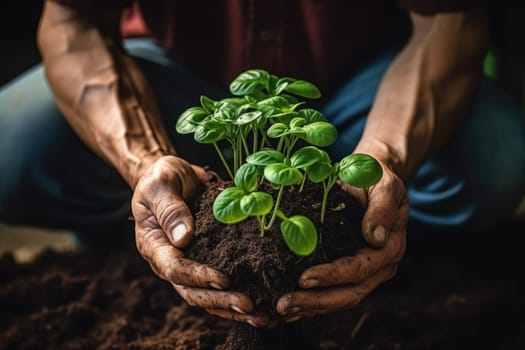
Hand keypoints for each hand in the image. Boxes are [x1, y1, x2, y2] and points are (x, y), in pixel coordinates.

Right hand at [132, 155, 274, 327]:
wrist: (171, 174)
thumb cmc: (161, 177)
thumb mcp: (160, 184)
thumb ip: (170, 208)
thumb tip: (184, 238)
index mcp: (154, 245)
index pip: (175, 269)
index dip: (200, 276)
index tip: (225, 279)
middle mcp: (171, 260)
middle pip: (193, 291)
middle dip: (221, 300)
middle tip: (250, 306)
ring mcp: (190, 262)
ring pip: (208, 294)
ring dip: (232, 307)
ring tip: (261, 315)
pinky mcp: (208, 258)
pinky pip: (221, 283)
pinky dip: (239, 292)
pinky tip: (263, 299)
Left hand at [276, 160, 407, 321]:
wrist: (374, 178)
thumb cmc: (376, 177)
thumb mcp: (384, 184)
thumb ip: (382, 208)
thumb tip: (376, 237)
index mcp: (389, 247)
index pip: (359, 269)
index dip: (332, 276)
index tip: (304, 278)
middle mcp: (380, 266)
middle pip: (348, 293)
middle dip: (315, 301)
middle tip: (284, 304)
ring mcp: (367, 273)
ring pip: (339, 299)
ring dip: (310, 307)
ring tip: (281, 310)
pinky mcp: (351, 274)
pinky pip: (332, 293)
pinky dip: (311, 303)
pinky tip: (290, 308)